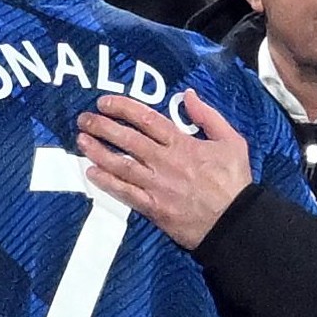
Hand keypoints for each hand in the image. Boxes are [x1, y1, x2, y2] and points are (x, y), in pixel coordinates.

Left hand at [76, 90, 252, 249]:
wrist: (235, 222)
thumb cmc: (234, 181)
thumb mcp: (232, 141)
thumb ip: (208, 116)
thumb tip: (189, 95)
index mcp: (183, 144)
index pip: (147, 120)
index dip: (123, 108)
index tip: (104, 102)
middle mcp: (166, 162)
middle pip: (127, 139)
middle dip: (102, 126)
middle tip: (83, 119)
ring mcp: (157, 185)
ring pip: (121, 164)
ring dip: (98, 152)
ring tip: (81, 141)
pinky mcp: (153, 207)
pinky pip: (125, 193)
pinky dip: (106, 183)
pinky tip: (91, 173)